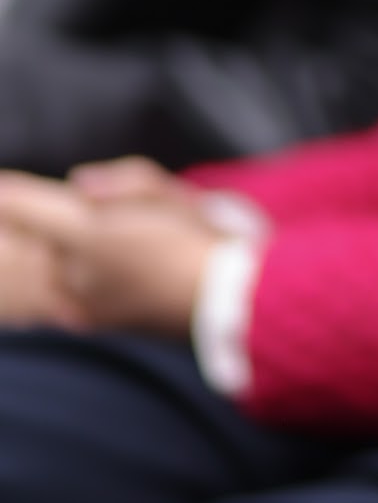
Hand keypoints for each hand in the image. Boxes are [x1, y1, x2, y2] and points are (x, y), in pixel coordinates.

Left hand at [0, 168, 216, 336]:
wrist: (229, 302)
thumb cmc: (204, 239)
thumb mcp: (169, 192)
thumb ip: (120, 181)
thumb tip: (79, 185)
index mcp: (89, 232)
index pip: (24, 206)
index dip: (10, 194)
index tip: (2, 185)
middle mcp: (75, 270)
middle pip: (27, 241)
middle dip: (24, 224)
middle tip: (34, 214)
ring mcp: (81, 300)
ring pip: (41, 270)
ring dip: (38, 256)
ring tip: (57, 244)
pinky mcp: (91, 321)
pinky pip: (54, 299)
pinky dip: (51, 286)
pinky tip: (57, 282)